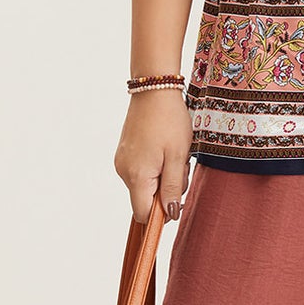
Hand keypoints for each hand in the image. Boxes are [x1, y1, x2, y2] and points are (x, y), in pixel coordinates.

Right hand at [114, 90, 192, 221]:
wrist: (154, 90)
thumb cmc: (169, 122)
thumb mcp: (178, 157)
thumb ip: (173, 188)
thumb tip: (170, 214)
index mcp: (136, 175)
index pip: (144, 213)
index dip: (162, 214)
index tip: (178, 199)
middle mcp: (124, 172)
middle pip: (146, 199)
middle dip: (167, 190)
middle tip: (181, 165)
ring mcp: (122, 162)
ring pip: (146, 185)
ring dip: (163, 176)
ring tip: (173, 153)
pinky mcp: (124, 154)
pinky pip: (142, 172)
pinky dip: (156, 167)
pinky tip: (164, 149)